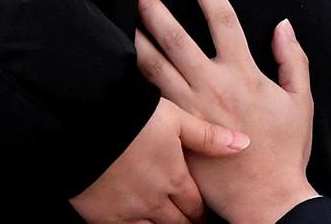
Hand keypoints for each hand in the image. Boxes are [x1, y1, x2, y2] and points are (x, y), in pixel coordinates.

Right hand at [69, 97, 248, 222]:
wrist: (86, 123)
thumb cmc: (133, 117)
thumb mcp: (176, 119)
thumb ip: (209, 136)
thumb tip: (244, 144)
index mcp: (174, 177)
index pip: (195, 204)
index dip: (202, 210)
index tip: (204, 212)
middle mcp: (154, 200)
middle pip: (178, 223)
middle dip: (187, 222)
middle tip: (191, 221)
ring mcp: (128, 211)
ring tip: (170, 223)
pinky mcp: (102, 217)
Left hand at [135, 0, 316, 223]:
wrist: (265, 198)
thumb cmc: (286, 150)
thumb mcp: (300, 100)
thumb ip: (294, 59)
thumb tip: (283, 26)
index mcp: (243, 73)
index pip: (223, 19)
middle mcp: (211, 85)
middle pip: (175, 36)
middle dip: (154, 6)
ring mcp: (188, 109)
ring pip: (152, 66)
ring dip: (134, 38)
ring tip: (117, 16)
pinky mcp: (175, 131)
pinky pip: (148, 99)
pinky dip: (131, 80)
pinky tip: (118, 65)